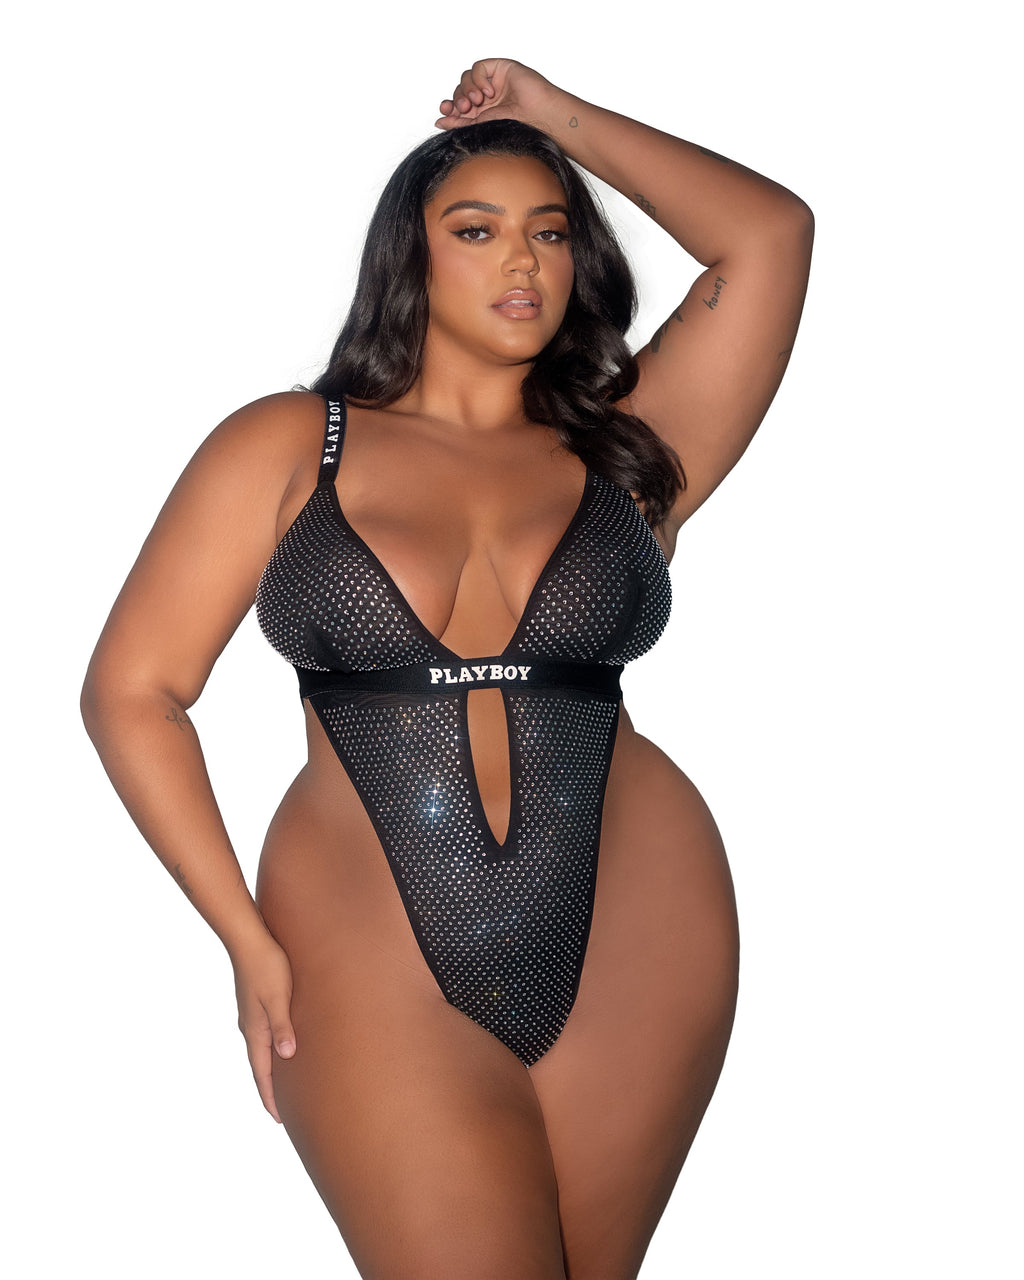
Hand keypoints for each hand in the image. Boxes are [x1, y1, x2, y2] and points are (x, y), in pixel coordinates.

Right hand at [232, 933, 295, 1122]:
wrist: (248, 938)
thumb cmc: (267, 965)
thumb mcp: (278, 997)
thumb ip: (283, 1027)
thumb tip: (287, 1057)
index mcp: (255, 1030)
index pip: (262, 1073)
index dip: (271, 1097)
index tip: (279, 1120)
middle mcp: (250, 1027)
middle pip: (260, 1066)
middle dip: (271, 1089)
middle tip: (283, 1111)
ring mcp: (251, 1015)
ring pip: (262, 1050)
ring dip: (271, 1070)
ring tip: (284, 1085)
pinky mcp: (255, 1003)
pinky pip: (264, 1036)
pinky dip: (271, 1050)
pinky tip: (282, 1047)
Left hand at [435, 59, 556, 130]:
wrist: (536, 116)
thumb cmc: (516, 125)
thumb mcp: (480, 127)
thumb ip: (459, 124)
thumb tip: (438, 122)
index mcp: (482, 113)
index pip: (458, 106)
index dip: (449, 107)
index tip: (445, 112)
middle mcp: (487, 97)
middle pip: (460, 91)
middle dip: (458, 99)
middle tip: (465, 108)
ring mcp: (493, 82)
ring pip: (467, 78)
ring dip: (467, 89)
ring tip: (478, 101)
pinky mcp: (499, 68)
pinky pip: (478, 67)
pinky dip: (478, 79)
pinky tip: (489, 91)